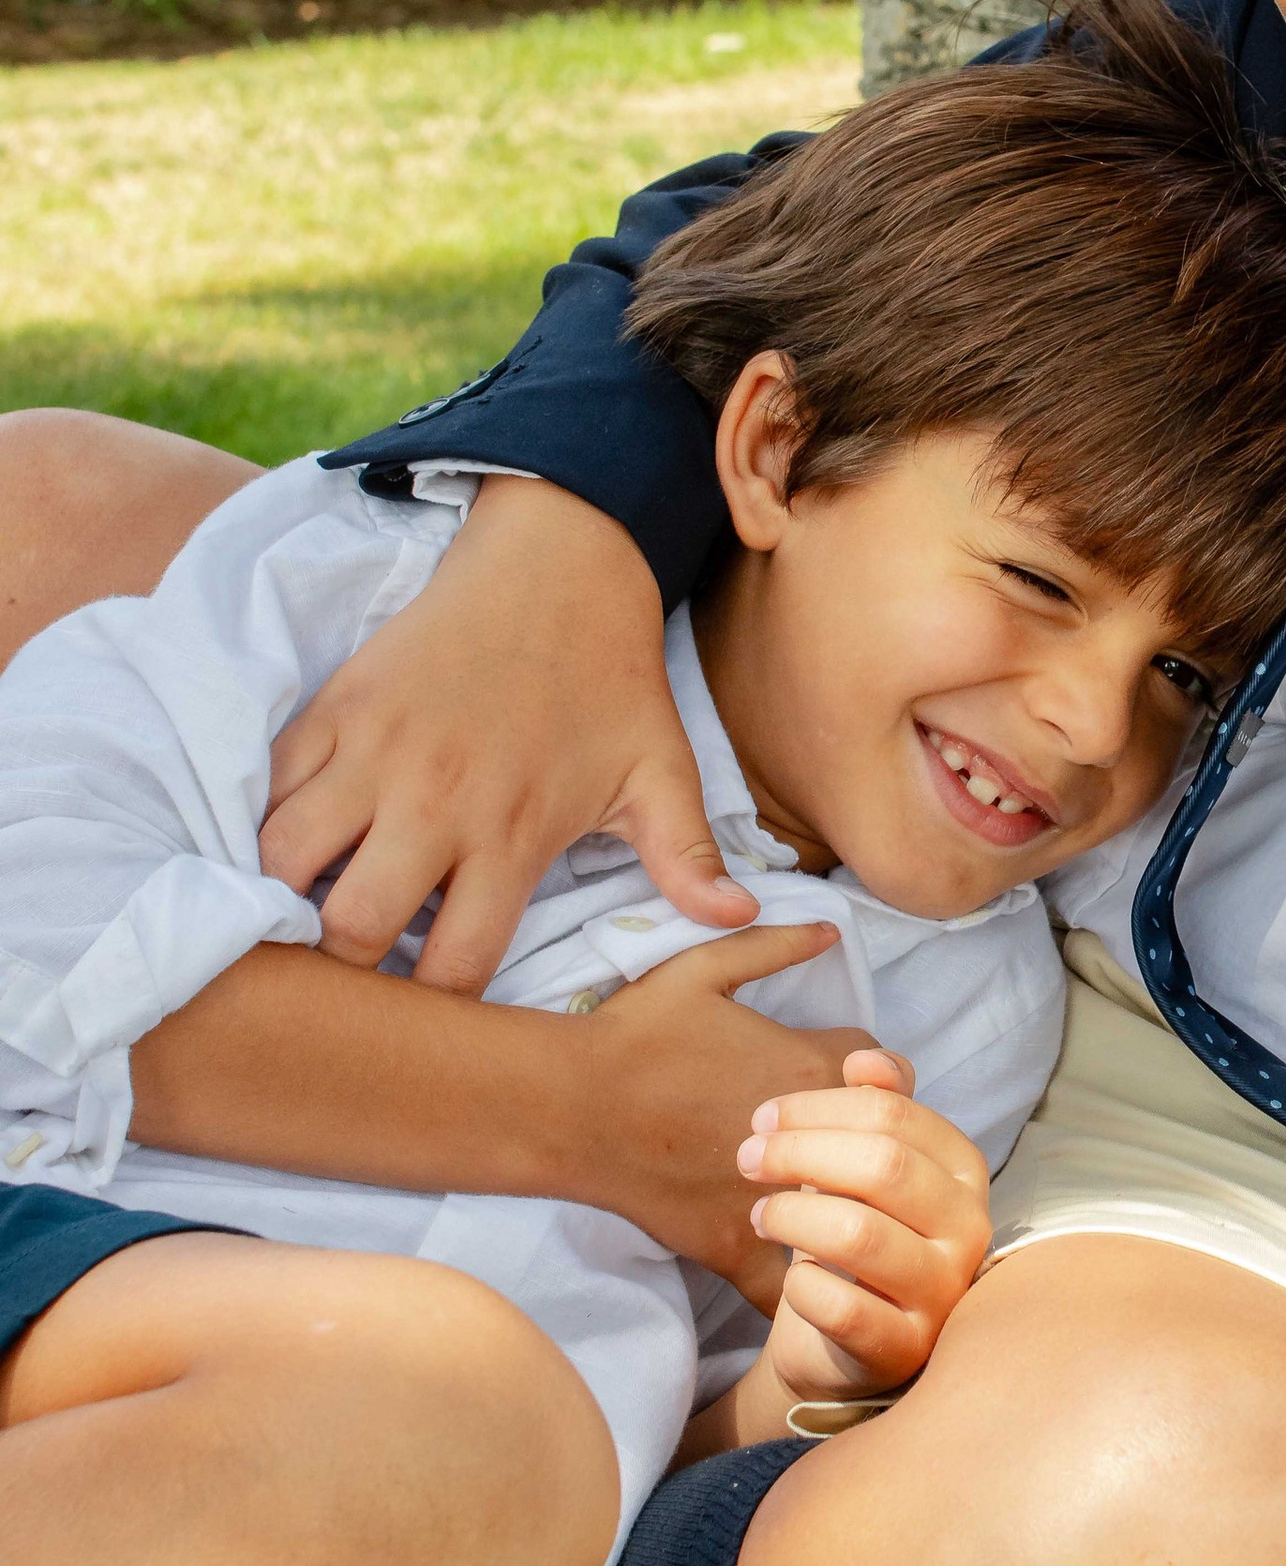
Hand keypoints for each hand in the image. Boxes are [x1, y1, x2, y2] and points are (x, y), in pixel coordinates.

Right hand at [259, 476, 758, 992]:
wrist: (558, 562)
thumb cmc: (611, 678)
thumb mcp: (661, 769)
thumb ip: (686, 856)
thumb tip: (737, 921)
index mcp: (511, 832)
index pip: (453, 964)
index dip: (442, 1003)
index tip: (437, 1003)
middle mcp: (433, 800)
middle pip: (353, 926)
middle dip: (350, 966)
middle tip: (360, 966)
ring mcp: (372, 753)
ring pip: (285, 859)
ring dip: (290, 895)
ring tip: (316, 906)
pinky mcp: (333, 708)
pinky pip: (266, 788)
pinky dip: (267, 824)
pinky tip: (296, 845)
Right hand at [574, 928, 879, 1303]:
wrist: (570, 1104)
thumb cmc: (635, 1033)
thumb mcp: (703, 968)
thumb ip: (773, 945)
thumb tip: (829, 929)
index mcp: (813, 1064)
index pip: (890, 1072)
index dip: (871, 1075)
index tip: (843, 1080)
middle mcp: (813, 1136)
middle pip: (888, 1149)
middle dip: (874, 1147)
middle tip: (839, 1144)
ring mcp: (779, 1197)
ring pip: (857, 1219)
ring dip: (853, 1214)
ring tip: (833, 1207)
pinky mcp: (738, 1246)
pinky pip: (795, 1288)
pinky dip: (807, 1291)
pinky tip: (808, 1284)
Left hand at [739, 1049, 993, 1394]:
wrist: (839, 1344)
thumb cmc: (853, 1238)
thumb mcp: (862, 1166)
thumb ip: (874, 1108)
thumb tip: (865, 1058)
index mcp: (963, 1171)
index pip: (894, 1115)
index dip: (818, 1108)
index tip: (763, 1118)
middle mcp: (969, 1229)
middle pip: (882, 1165)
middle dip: (799, 1152)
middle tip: (747, 1159)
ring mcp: (942, 1293)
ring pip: (859, 1233)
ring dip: (792, 1216)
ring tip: (760, 1216)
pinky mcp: (904, 1349)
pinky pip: (841, 1308)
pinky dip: (801, 1287)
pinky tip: (789, 1280)